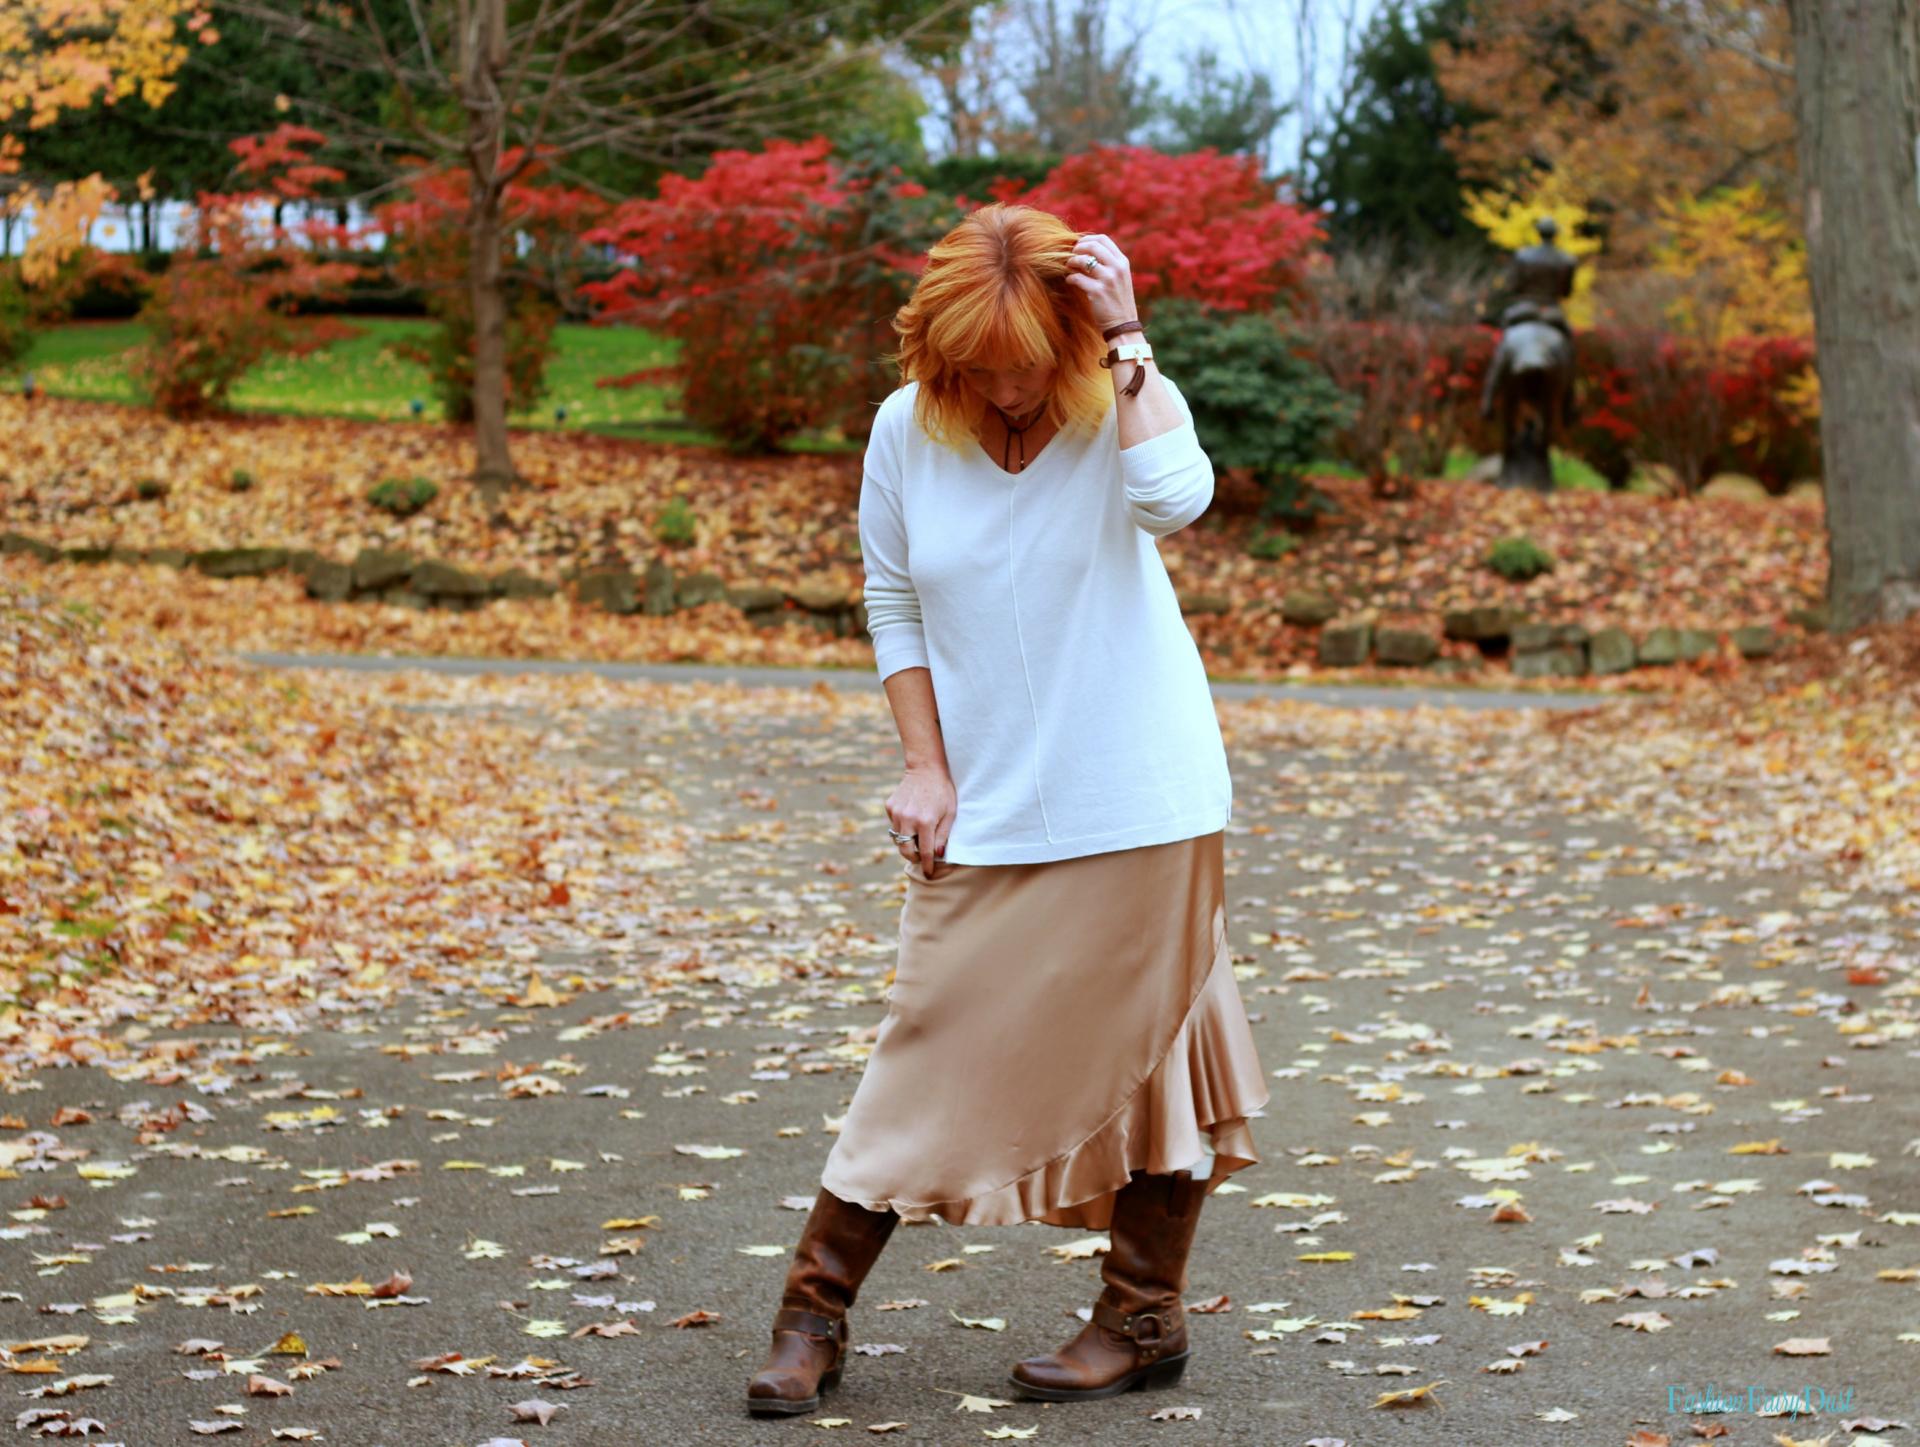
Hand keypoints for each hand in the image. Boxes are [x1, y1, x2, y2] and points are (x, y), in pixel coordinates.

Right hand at [886, 764, 956, 878]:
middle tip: (921, 857)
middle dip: (913, 857)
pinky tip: (912, 816)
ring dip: (907, 841)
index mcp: (925, 822)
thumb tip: (937, 855)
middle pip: (905, 850)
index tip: (929, 873)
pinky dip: (902, 826)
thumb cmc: (943, 791)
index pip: (924, 852)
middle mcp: (907, 819)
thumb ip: (943, 835)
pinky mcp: (890, 806)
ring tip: (918, 834)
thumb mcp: (950, 813)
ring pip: (898, 838)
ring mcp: (896, 813)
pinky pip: (894, 824)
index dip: (927, 866)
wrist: (926, 768)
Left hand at [1064, 234, 1138, 333]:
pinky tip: (1069, 281)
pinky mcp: (1098, 292)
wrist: (1122, 325)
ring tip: (1068, 267)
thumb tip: (1087, 252)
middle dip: (1078, 248)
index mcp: (1122, 262)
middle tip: (1071, 255)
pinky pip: (1077, 278)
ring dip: (1072, 262)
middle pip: (1093, 246)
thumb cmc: (1118, 301)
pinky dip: (1070, 278)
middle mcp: (1117, 268)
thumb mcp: (1120, 278)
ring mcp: (1108, 280)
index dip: (1087, 239)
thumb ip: (1109, 264)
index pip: (1103, 239)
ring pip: (1084, 260)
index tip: (1079, 246)